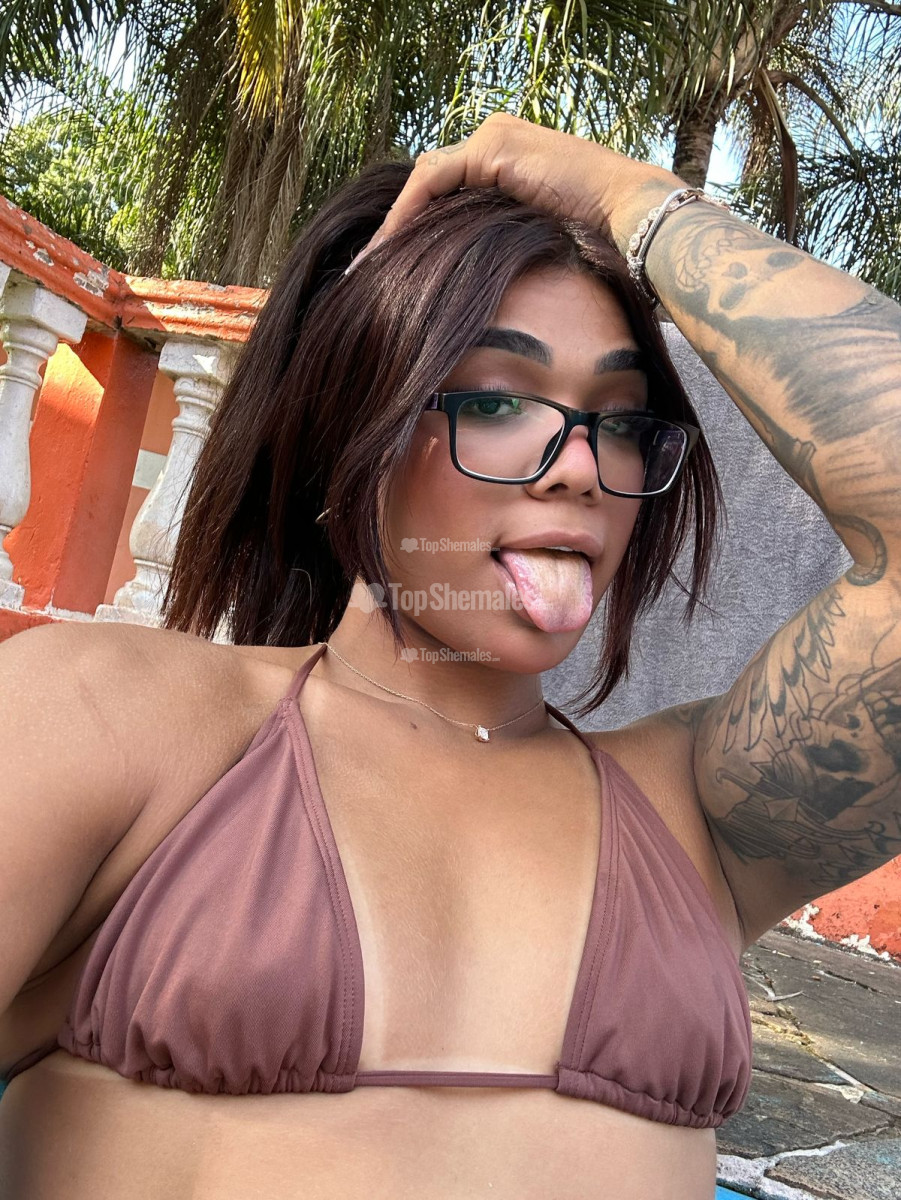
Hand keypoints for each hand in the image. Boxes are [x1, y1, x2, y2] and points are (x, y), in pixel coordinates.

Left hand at [346, 113, 683, 272]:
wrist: (628, 215)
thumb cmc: (597, 240)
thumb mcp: (534, 242)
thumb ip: (501, 245)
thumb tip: (471, 288)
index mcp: (506, 160)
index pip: (445, 191)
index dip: (416, 231)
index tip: (392, 271)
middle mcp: (495, 141)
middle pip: (429, 185)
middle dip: (399, 229)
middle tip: (369, 271)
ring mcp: (493, 139)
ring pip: (425, 182)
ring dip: (396, 225)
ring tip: (371, 266)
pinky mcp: (492, 150)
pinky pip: (432, 181)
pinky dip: (408, 213)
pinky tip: (391, 247)